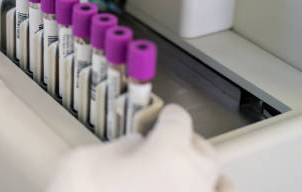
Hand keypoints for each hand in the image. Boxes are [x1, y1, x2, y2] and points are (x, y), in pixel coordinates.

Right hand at [47, 105, 234, 191]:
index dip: (167, 116)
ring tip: (184, 172)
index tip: (161, 117)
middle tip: (165, 143)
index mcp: (168, 155)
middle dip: (186, 143)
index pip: (179, 121)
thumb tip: (135, 147)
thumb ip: (120, 148)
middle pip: (203, 151)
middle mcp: (192, 183)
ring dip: (202, 174)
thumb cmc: (81, 191)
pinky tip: (194, 191)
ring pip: (220, 185)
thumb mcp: (87, 160)